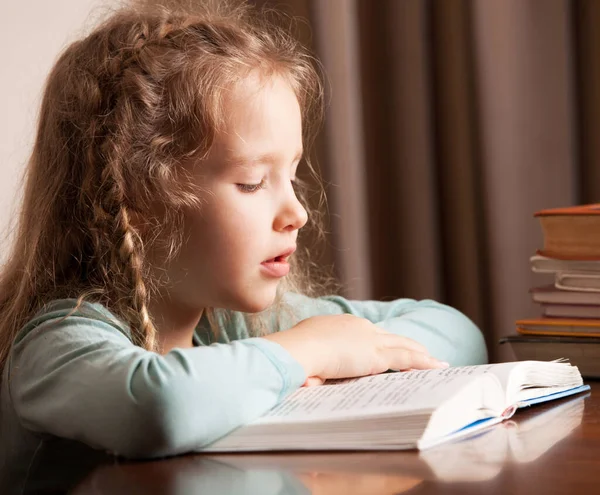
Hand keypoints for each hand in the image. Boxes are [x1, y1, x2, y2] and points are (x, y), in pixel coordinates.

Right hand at [262, 314, 447, 381]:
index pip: (366, 334)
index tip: (384, 348)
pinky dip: (424, 362)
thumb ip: (312, 370)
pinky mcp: (377, 354)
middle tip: (419, 352)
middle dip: (404, 345)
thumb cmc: (293, 356)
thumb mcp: (304, 360)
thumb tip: (309, 383)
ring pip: (402, 345)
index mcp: (339, 325)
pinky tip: (437, 367)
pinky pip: (407, 358)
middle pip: (388, 336)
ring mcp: (369, 339)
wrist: (298, 350)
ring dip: (420, 354)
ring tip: (434, 361)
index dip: (378, 342)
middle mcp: (357, 326)